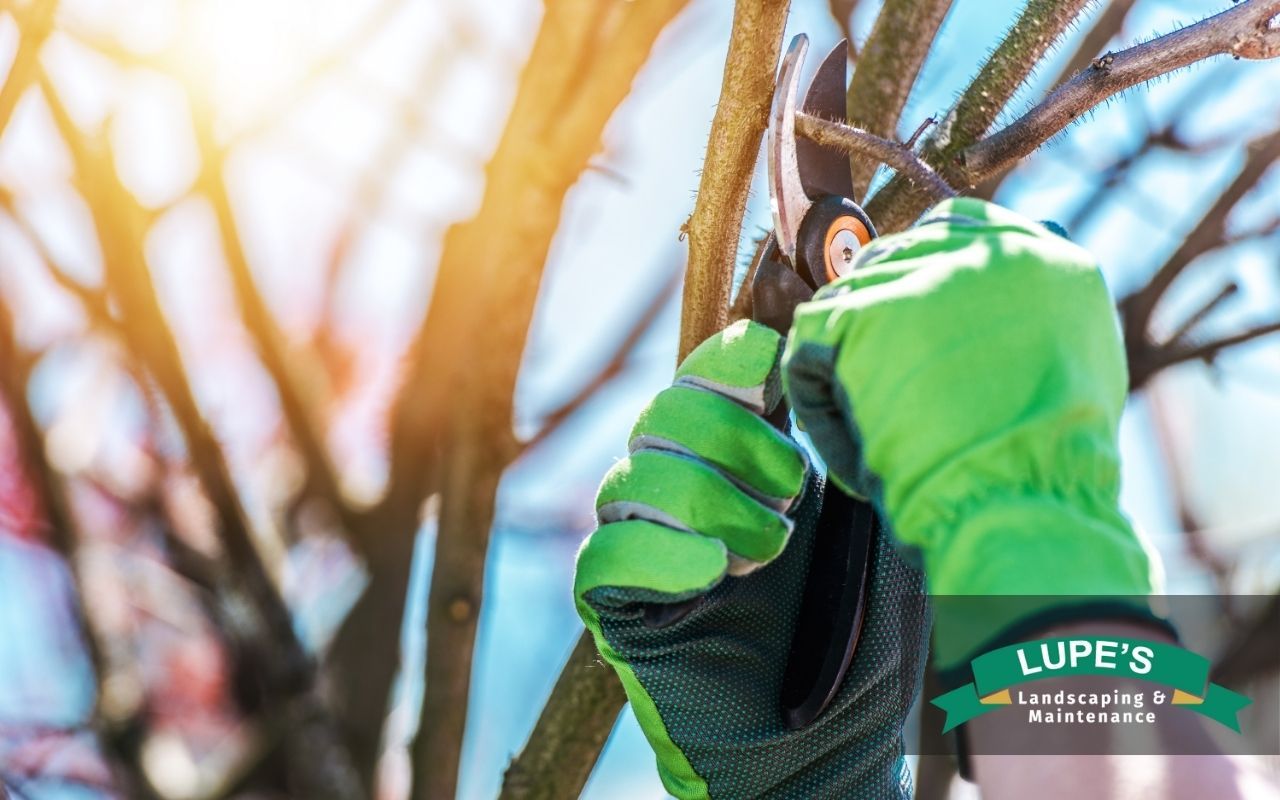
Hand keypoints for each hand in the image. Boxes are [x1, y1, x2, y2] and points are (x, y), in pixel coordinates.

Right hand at [574, 320, 928, 798]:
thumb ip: (861, 452)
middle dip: (729, 437)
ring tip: (764, 554)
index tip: (776, 369)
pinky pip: (603, 557)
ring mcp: (651, 553)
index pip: (709, 376)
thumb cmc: (868, 647)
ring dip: (703, 499)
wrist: (833, 753)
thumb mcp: (885, 532)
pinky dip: (655, 552)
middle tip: (788, 493)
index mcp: (749, 466)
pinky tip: (709, 575)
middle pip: (663, 414)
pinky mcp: (620, 613)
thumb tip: (843, 367)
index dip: (731, 358)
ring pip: (628, 476)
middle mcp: (690, 498)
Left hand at [783, 198, 1156, 667]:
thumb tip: (992, 306)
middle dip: (878, 323)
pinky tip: (853, 444)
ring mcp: (919, 276)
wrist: (1022, 500)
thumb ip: (1030, 318)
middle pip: (892, 259)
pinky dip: (818, 401)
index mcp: (1041, 257)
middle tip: (885, 391)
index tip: (908, 327)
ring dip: (847, 366)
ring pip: (846, 301)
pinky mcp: (863, 312)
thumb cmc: (1048, 467)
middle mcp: (982, 252)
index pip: (955, 227)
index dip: (922, 277)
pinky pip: (808, 344)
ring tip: (879, 430)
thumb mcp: (1076, 367)